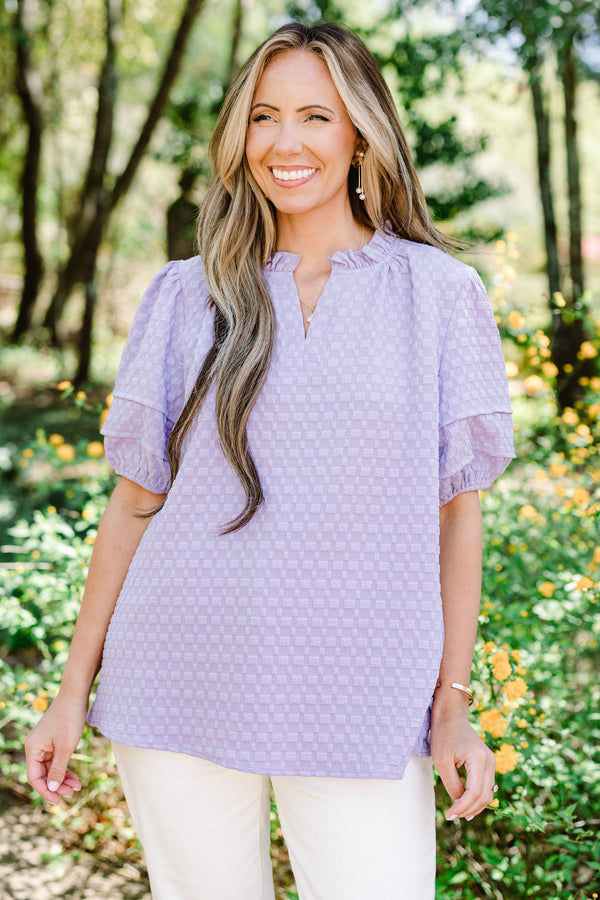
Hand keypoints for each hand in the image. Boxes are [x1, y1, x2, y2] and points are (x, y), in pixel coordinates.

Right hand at [25, 693, 86, 801]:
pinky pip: (55, 760)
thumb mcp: (66, 747)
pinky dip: (64, 768)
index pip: (34, 777)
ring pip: (50, 768)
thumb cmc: (70, 718)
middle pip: (42, 774)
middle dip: (57, 785)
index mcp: (33, 749)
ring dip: (62, 778)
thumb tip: (52, 788)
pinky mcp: (52, 741)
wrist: (76, 695)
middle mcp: (35, 747)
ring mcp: (43, 744)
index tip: (58, 800)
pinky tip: (74, 777)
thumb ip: (58, 769)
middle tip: (73, 793)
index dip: (45, 791)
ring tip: (77, 786)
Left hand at [430, 706, 496, 821]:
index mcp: (479, 760)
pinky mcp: (487, 761)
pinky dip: (477, 796)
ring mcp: (491, 761)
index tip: (448, 815)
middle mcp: (490, 761)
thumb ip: (452, 785)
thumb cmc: (443, 734)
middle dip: (469, 810)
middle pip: (484, 796)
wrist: (450, 714)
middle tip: (452, 816)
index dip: (462, 808)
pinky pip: (486, 785)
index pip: (474, 793)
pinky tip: (465, 803)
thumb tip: (459, 804)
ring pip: (487, 793)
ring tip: (459, 814)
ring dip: (474, 806)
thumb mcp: (442, 762)